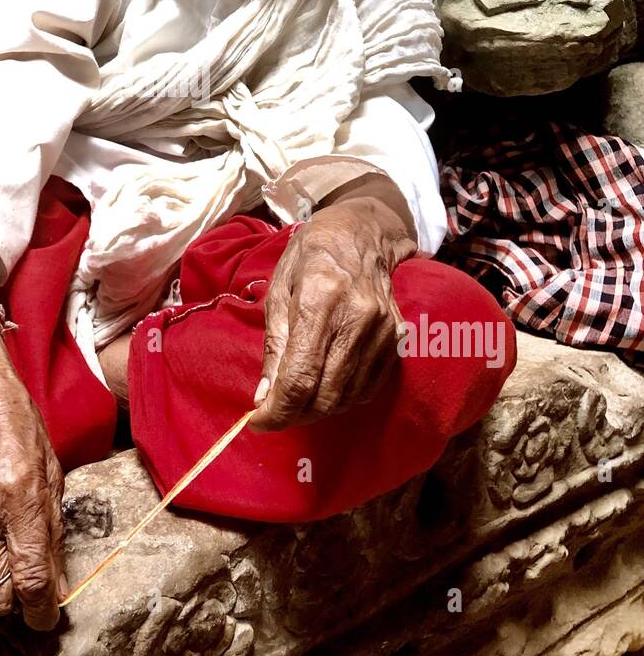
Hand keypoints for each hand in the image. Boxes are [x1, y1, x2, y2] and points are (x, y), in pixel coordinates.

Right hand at [0, 322, 66, 629]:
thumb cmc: (19, 428)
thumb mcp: (52, 475)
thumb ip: (52, 533)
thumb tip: (56, 584)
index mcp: (20, 495)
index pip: (30, 577)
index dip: (41, 610)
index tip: (48, 618)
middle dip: (13, 608)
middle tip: (25, 600)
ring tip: (0, 584)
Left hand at [250, 195, 415, 430]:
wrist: (364, 233)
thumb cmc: (311, 255)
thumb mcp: (279, 288)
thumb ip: (274, 345)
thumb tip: (264, 396)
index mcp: (320, 299)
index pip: (300, 377)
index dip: (276, 410)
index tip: (258, 421)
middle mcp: (358, 318)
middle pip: (325, 395)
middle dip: (294, 414)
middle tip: (274, 410)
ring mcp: (383, 330)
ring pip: (347, 398)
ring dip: (316, 409)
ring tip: (297, 398)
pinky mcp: (397, 339)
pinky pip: (368, 389)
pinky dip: (342, 398)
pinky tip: (325, 385)